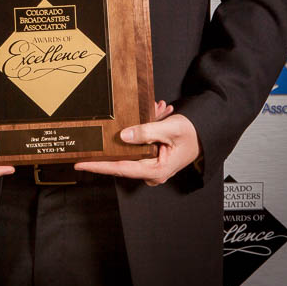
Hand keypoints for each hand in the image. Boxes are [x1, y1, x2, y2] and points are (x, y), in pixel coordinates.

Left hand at [74, 110, 201, 186]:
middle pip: (125, 156)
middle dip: (125, 134)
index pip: (120, 168)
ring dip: (140, 128)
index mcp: (156, 170)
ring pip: (133, 148)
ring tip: (158, 112)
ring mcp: (151, 167)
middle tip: (146, 114)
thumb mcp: (170, 129)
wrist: (206, 135)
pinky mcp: (152, 159)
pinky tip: (156, 115)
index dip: (98, 165)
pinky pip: (140, 145)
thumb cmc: (192, 134)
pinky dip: (145, 130)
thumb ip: (146, 132)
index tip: (80, 163)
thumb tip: (124, 136)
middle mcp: (152, 173)